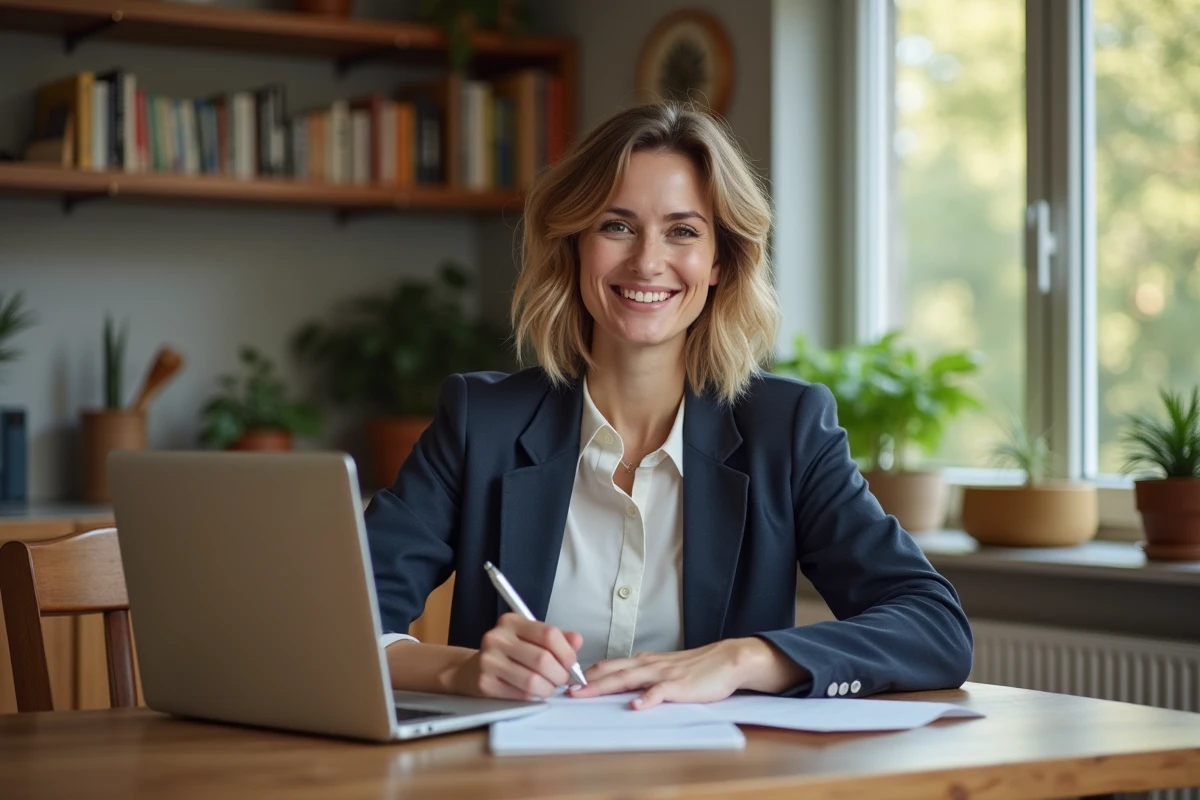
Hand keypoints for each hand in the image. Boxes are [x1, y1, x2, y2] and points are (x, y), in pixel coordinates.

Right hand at [449, 613, 583, 700]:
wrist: (470, 670)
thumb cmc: (508, 653)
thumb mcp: (530, 638)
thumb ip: (557, 638)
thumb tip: (577, 642)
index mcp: (512, 622)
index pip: (549, 634)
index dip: (566, 652)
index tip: (571, 663)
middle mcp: (498, 638)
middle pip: (543, 659)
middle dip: (560, 674)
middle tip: (562, 679)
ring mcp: (489, 661)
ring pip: (533, 680)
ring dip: (548, 688)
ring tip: (549, 686)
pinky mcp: (485, 683)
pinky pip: (521, 694)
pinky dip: (534, 696)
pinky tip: (534, 692)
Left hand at [568, 638, 806, 709]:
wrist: (726, 659)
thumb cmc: (696, 667)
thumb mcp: (664, 667)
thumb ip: (643, 675)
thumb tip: (619, 684)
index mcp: (645, 661)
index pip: (611, 666)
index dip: (589, 674)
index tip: (568, 682)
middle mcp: (649, 665)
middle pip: (612, 672)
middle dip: (587, 681)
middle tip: (567, 690)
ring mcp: (663, 674)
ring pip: (628, 679)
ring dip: (605, 686)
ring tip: (586, 694)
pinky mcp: (680, 686)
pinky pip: (660, 692)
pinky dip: (647, 699)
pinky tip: (635, 706)